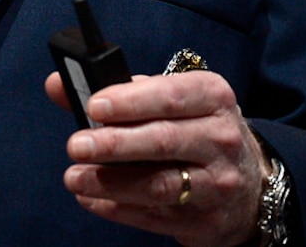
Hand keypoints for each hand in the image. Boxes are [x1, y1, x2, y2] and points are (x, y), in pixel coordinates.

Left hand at [46, 69, 267, 246]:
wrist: (248, 183)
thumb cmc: (193, 128)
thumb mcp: (168, 100)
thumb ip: (114, 90)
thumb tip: (57, 85)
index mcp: (212, 98)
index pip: (171, 96)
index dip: (131, 101)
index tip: (94, 106)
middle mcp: (221, 139)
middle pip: (164, 141)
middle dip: (115, 143)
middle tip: (76, 145)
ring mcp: (217, 184)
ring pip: (160, 185)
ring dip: (111, 182)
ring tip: (74, 177)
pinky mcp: (206, 220)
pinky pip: (156, 217)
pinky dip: (119, 209)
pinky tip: (92, 200)